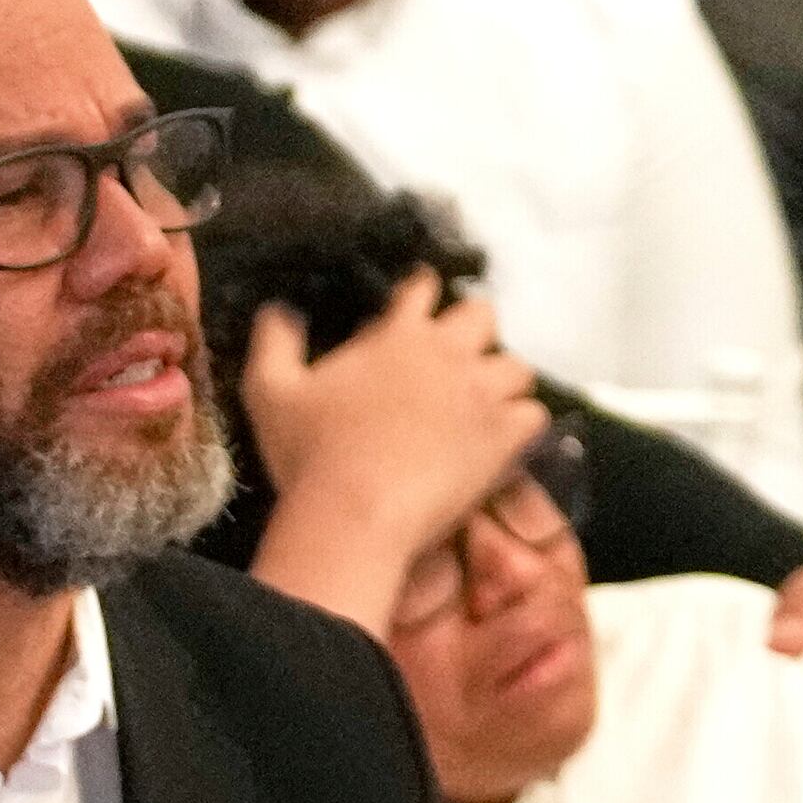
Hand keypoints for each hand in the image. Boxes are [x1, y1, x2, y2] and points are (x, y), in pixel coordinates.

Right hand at [236, 276, 541, 634]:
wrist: (355, 513)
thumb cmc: (310, 454)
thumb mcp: (270, 392)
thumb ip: (274, 344)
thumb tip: (277, 311)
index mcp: (397, 336)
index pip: (421, 290)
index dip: (419, 291)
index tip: (416, 299)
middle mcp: (448, 354)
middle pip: (482, 315)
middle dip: (472, 327)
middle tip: (454, 352)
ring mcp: (482, 394)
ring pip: (516, 366)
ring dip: (500, 378)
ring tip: (480, 400)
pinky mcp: (504, 435)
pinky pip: (533, 415)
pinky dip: (519, 423)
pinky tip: (499, 437)